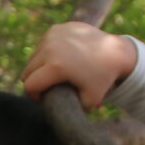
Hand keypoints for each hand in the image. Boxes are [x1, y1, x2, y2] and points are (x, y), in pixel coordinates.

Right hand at [22, 22, 137, 110]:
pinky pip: (43, 45)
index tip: (44, 99)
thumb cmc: (103, 78)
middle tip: (48, 88)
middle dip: (35, 82)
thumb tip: (55, 115)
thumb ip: (68, 110)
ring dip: (40, 67)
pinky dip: (48, 53)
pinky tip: (61, 58)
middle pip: (28, 71)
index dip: (34, 96)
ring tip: (55, 74)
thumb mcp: (88, 102)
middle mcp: (50, 48)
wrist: (117, 52)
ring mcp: (52, 35)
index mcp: (56, 66)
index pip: (30, 85)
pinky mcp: (57, 28)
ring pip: (33, 57)